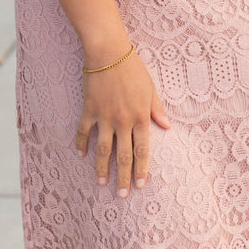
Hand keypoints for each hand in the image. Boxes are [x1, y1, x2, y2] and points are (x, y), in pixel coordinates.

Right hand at [75, 48, 171, 197]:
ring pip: (103, 149)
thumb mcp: (150, 88)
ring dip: (102, 169)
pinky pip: (84, 132)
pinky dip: (81, 144)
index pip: (143, 150)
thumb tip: (167, 127)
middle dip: (124, 177)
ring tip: (101, 184)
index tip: (141, 185)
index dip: (142, 169)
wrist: (108, 52)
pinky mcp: (89, 110)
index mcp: (140, 116)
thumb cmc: (132, 68)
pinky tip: (81, 156)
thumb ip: (157, 109)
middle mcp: (123, 121)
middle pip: (123, 155)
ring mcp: (104, 117)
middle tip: (123, 195)